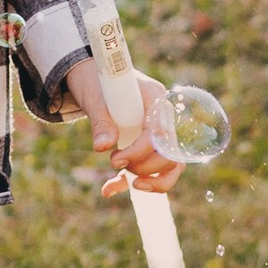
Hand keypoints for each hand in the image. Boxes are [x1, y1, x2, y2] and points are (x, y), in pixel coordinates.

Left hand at [62, 54, 184, 196]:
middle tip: (116, 163)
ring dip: (152, 179)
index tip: (116, 159)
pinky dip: (131, 182)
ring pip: (171, 164)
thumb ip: (101, 123)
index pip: (160, 132)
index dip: (140, 151)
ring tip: (128, 183)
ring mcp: (160, 132)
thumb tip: (103, 147)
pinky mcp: (149, 145)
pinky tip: (108, 189)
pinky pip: (151, 169)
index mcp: (155, 98)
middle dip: (145, 167)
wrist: (97, 78)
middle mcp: (163, 116)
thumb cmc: (99, 83)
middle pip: (170, 152)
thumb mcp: (96, 99)